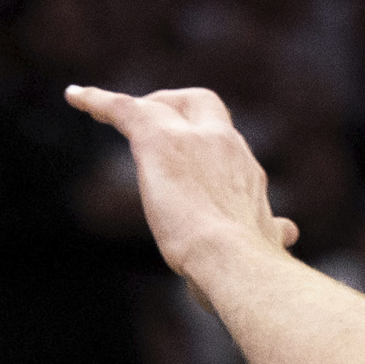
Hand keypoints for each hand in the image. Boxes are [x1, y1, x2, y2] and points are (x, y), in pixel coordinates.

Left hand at [63, 85, 298, 288]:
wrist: (236, 260)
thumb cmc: (250, 266)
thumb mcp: (263, 244)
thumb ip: (271, 232)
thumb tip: (290, 231)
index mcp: (245, 172)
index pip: (224, 142)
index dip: (205, 142)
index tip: (192, 154)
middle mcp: (225, 145)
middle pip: (201, 105)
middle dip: (177, 107)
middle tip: (153, 122)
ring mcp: (193, 139)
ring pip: (160, 106)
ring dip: (136, 108)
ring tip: (103, 109)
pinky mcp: (159, 141)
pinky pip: (123, 110)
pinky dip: (98, 101)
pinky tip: (74, 97)